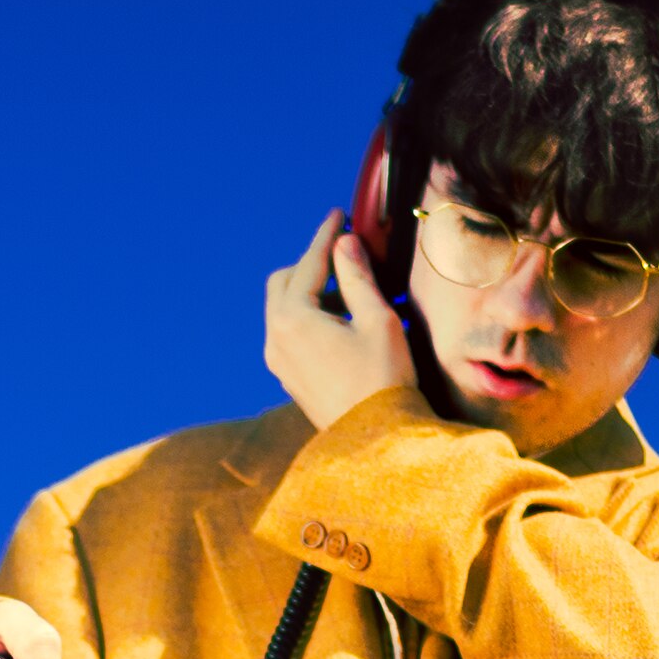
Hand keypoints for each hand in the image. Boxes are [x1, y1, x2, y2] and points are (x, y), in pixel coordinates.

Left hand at [264, 211, 417, 432]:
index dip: (326, 236)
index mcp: (293, 318)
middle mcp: (275, 338)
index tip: (338, 215)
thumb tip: (345, 244)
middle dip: (310, 265)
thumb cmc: (382, 380)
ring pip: (283, 309)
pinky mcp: (288, 379)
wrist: (375, 442)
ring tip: (347, 294)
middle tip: (343, 257)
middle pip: (283, 283)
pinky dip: (307, 318)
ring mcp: (278, 362)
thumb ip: (357, 277)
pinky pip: (288, 334)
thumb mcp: (377, 319)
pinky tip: (338, 323)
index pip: (308, 264)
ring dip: (309, 293)